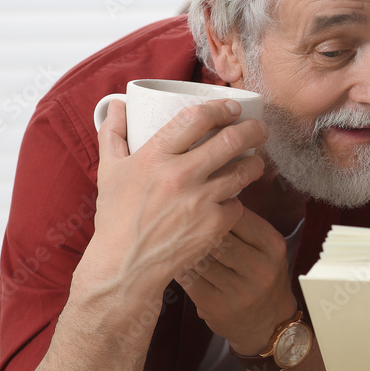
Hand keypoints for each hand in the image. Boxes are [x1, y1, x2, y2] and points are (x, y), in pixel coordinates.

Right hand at [78, 98, 267, 296]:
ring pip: (243, 171)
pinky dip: (237, 200)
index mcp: (154, 157)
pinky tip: (233, 198)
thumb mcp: (108, 171)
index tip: (232, 108)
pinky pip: (238, 204)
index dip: (220, 108)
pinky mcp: (214, 225)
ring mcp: (199, 201)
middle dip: (252, 129)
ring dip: (254, 162)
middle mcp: (180, 175)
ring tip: (255, 160)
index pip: (196, 118)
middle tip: (260, 128)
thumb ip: (112, 134)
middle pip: (230, 140)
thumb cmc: (117, 217)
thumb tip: (116, 104)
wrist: (125, 266)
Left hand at [177, 208, 298, 355]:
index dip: (215, 208)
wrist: (269, 324)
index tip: (199, 203)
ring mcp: (240, 290)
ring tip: (173, 237)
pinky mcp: (218, 306)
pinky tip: (173, 260)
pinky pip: (191, 279)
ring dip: (185, 246)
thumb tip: (208, 195)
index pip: (238, 216)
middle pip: (218, 235)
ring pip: (201, 257)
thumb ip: (245, 226)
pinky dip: (180, 267)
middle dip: (197, 226)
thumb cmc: (261, 277)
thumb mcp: (266, 249)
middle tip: (179, 217)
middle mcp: (260, 267)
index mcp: (273, 245)